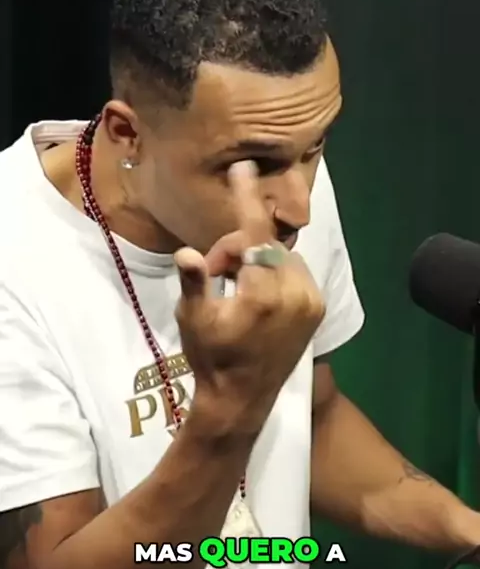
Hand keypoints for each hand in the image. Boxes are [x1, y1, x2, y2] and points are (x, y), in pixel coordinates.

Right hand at [174, 161, 324, 430]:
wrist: (242, 399)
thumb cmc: (212, 359)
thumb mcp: (194, 322)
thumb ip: (195, 282)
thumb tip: (186, 253)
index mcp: (264, 295)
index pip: (255, 234)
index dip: (247, 199)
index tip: (245, 168)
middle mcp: (295, 293)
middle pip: (264, 244)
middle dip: (236, 249)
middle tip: (213, 273)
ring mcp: (311, 301)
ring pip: (280, 255)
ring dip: (256, 260)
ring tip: (235, 289)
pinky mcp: (318, 308)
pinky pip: (294, 271)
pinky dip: (275, 272)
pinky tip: (257, 295)